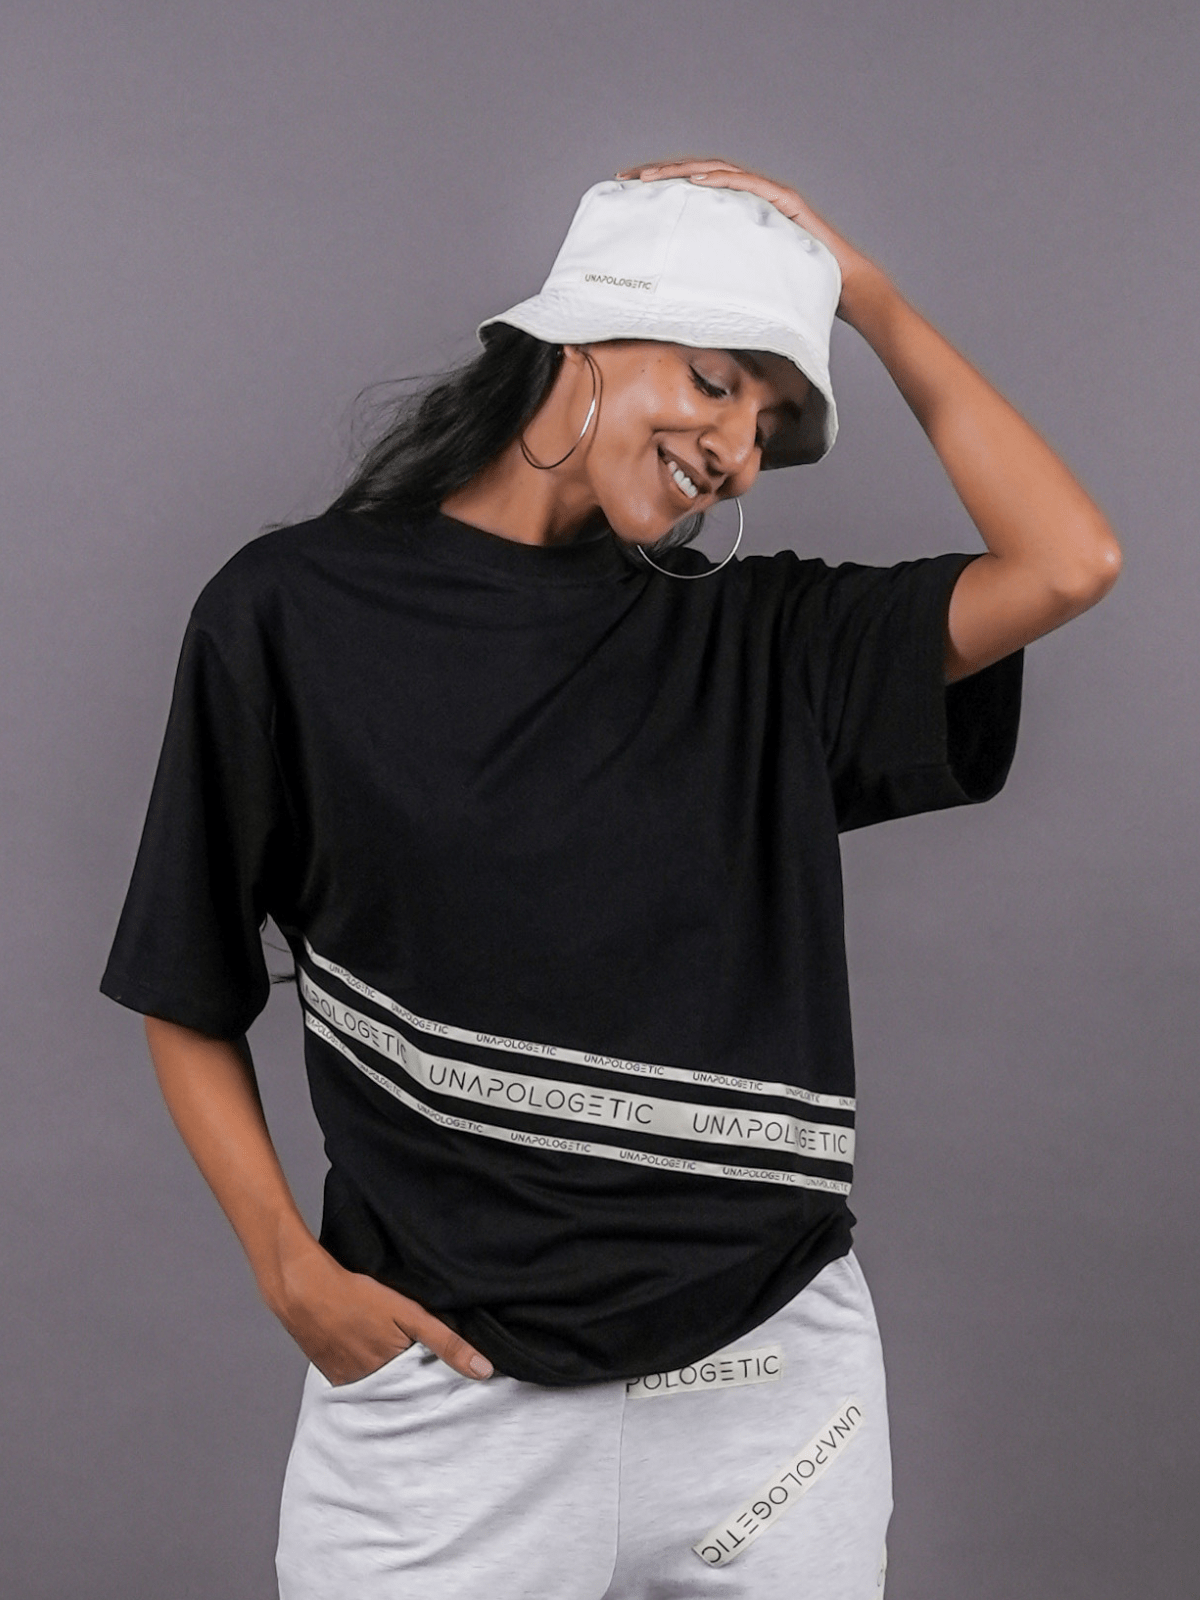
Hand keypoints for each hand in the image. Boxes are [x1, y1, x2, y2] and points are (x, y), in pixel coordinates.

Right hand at [268, 1235, 493, 1386]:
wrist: (303, 1289)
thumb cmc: (358, 1295)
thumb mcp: (409, 1313)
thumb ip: (447, 1342)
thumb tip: (484, 1371)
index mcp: (395, 1374)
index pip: (427, 1384)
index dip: (438, 1375)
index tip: (447, 1370)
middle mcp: (372, 1388)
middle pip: (404, 1386)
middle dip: (414, 1376)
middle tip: (410, 1349)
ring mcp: (349, 1384)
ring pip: (381, 1383)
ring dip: (388, 1372)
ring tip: (385, 1344)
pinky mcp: (332, 1376)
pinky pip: (358, 1380)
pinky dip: (366, 1369)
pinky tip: (364, 1346)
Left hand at [614, 156, 878, 319]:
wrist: (845, 291)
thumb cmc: (797, 293)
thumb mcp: (744, 287)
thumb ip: (718, 281)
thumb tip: (675, 306)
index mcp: (738, 213)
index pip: (693, 193)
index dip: (662, 189)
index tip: (628, 193)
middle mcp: (750, 198)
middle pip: (699, 176)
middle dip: (660, 174)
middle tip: (625, 179)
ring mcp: (769, 196)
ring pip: (718, 173)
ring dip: (682, 171)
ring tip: (650, 177)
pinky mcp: (786, 202)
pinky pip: (749, 186)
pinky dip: (721, 181)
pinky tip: (696, 182)